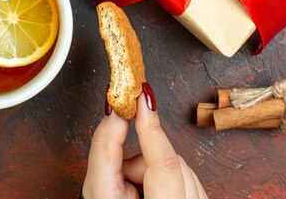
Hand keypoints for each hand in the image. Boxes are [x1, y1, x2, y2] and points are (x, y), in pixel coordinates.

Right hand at [83, 82, 207, 198]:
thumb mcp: (100, 193)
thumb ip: (105, 152)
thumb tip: (115, 115)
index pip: (165, 164)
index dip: (151, 128)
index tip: (142, 97)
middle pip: (169, 163)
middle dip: (140, 164)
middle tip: (121, 185)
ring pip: (179, 168)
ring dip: (151, 174)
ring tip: (133, 197)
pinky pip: (186, 180)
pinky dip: (164, 182)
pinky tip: (148, 197)